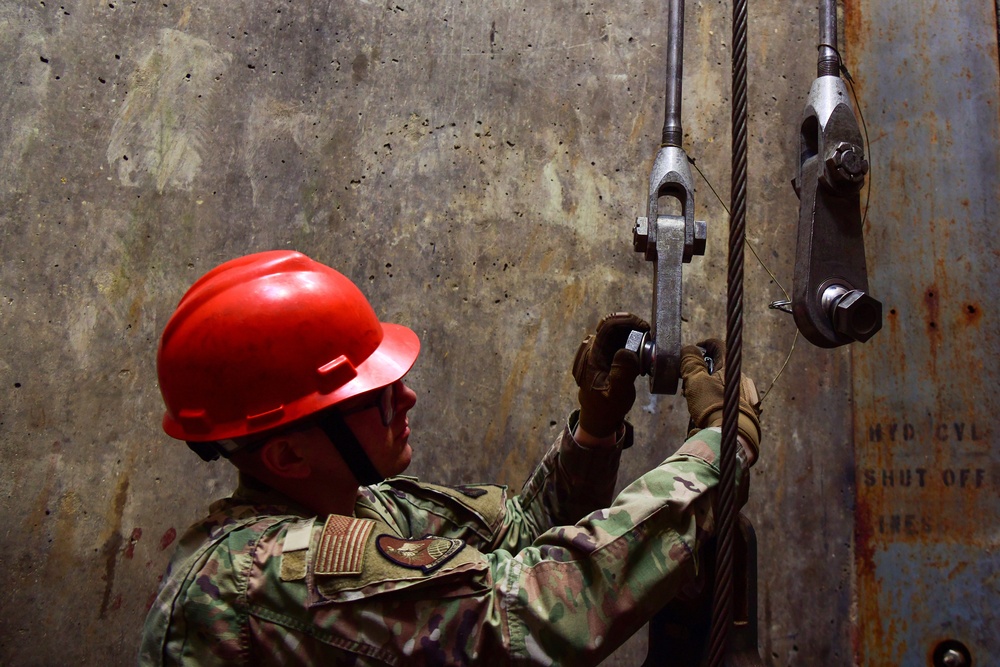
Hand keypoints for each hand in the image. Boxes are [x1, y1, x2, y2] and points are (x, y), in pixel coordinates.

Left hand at [572, 312, 649, 438]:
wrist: (599, 418)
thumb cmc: (606, 408)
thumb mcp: (616, 395)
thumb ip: (622, 374)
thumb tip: (628, 351)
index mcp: (593, 355)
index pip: (608, 327)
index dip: (627, 321)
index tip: (645, 328)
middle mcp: (594, 349)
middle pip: (613, 326)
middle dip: (632, 326)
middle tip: (649, 337)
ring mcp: (599, 352)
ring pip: (617, 332)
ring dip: (634, 334)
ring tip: (647, 346)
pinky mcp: (607, 356)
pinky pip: (620, 342)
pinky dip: (633, 342)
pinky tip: (642, 354)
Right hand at [680, 339, 761, 465]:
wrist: (730, 438)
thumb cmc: (713, 406)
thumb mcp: (696, 380)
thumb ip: (690, 362)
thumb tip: (688, 349)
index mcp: (730, 369)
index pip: (719, 346)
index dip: (705, 344)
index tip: (694, 349)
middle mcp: (739, 380)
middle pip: (718, 367)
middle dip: (701, 370)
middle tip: (688, 378)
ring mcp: (742, 397)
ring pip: (720, 384)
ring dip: (705, 386)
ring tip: (692, 397)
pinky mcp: (740, 412)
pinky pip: (723, 400)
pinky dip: (712, 400)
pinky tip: (702, 409)